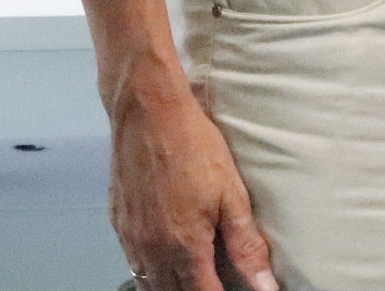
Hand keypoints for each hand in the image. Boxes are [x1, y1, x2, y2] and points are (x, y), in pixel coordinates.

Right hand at [110, 80, 277, 290]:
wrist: (148, 112)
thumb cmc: (193, 146)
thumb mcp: (231, 195)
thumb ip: (247, 246)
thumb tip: (266, 285)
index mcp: (184, 248)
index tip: (234, 290)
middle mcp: (152, 251)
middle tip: (215, 279)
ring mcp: (131, 239)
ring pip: (150, 282)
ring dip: (171, 284)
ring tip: (193, 274)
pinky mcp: (118, 223)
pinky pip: (133, 261)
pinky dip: (150, 268)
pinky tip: (165, 255)